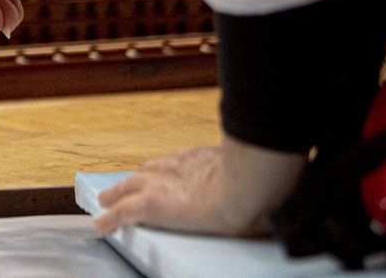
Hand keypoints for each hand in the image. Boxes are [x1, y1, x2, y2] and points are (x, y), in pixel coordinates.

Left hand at [93, 138, 305, 236]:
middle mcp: (174, 168)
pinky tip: (100, 224)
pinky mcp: (149, 205)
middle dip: (135, 181)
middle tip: (124, 188)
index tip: (159, 175)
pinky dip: (108, 219)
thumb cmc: (263, 183)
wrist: (250, 188)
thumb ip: (258, 177)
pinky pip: (119, 213)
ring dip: (115, 195)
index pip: (174, 164)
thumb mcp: (259, 175)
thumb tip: (286, 184)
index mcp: (199, 160)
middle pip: (145, 172)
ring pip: (126, 189)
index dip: (164, 172)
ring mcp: (159, 185)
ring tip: (105, 201)